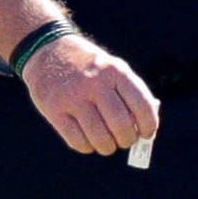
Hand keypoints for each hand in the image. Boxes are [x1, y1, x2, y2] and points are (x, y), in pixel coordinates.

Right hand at [21, 33, 159, 155]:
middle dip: (127, 140)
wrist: (49, 51)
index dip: (149, 125)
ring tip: (107, 144)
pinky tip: (88, 141)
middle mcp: (95, 82)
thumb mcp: (113, 69)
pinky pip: (77, 141)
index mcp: (115, 70)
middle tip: (124, 141)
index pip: (141, 104)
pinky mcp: (54, 110)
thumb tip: (146, 130)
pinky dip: (87, 147)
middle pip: (121, 124)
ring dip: (108, 147)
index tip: (147, 133)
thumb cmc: (90, 68)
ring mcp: (73, 96)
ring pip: (99, 137)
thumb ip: (130, 96)